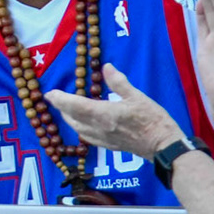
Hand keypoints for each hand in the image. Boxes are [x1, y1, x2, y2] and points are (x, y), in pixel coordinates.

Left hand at [46, 65, 184, 160]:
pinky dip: (80, 128)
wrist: (164, 146)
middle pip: (71, 118)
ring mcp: (103, 139)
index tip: (50, 93)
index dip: (59, 100)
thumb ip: (119, 82)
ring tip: (67, 109)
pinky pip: (87, 137)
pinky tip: (83, 124)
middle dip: (62, 108)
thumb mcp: (137, 96)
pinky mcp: (109, 146)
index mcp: (103, 114)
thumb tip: (106, 67)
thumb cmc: (152, 120)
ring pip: (77, 129)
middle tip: (57, 98)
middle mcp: (98, 128)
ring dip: (69, 118)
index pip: (74, 106)